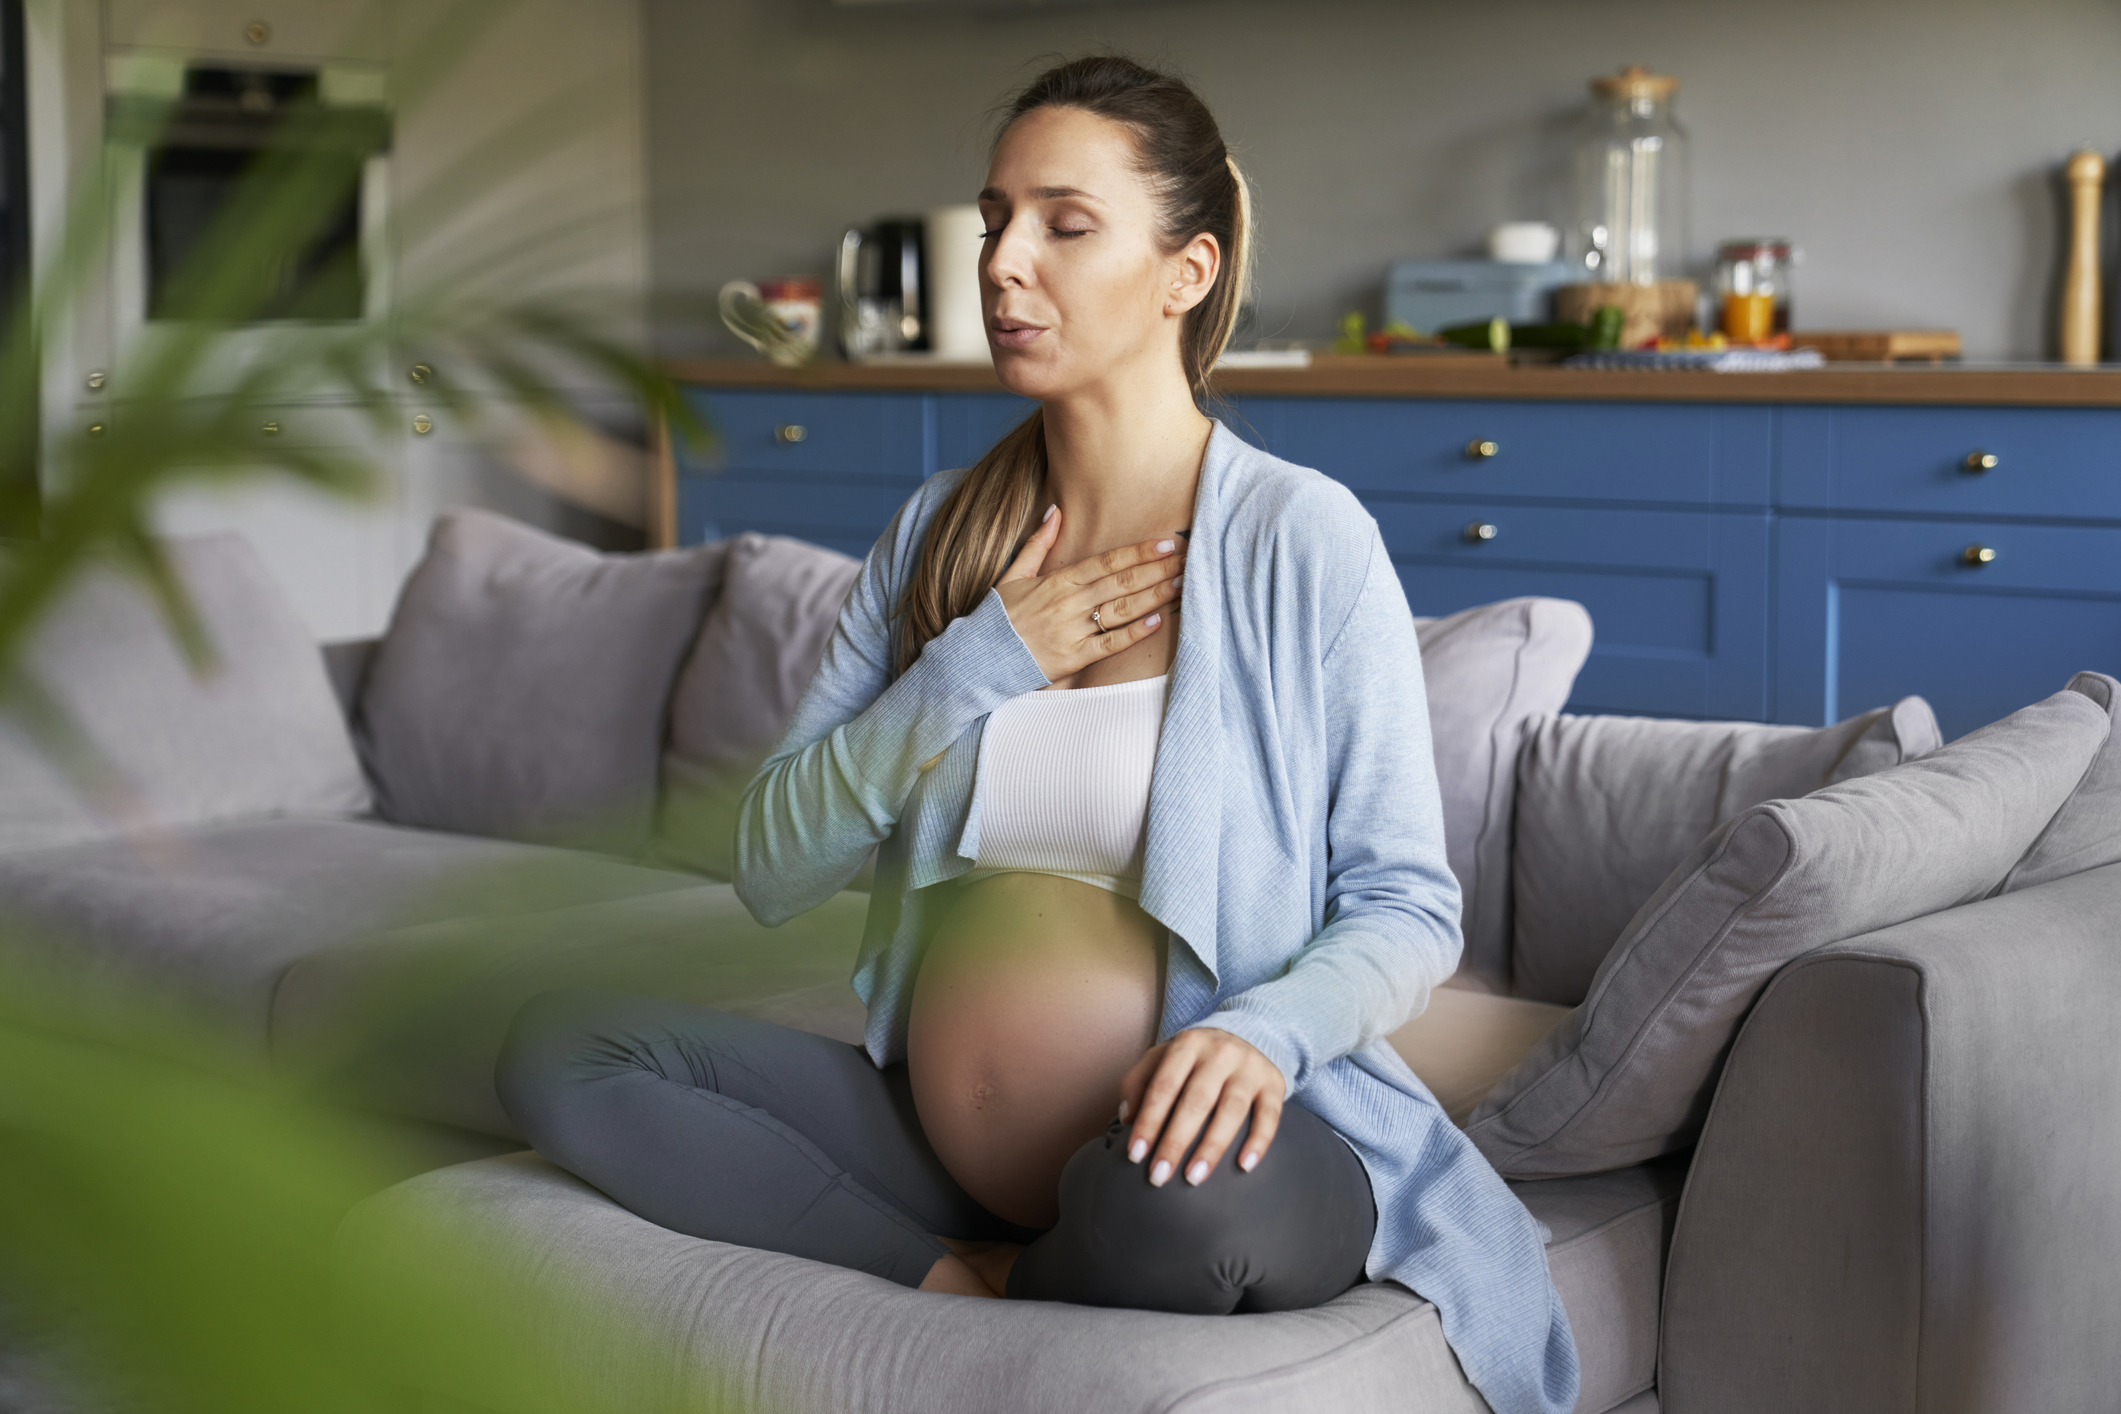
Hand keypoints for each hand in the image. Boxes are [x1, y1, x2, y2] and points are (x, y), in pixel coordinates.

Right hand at [993, 505, 1184, 681]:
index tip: (1166, 543)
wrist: (976, 659)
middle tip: (1187, 559)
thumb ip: (1037, 543)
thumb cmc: (998, 617)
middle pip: (1121, 582)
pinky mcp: (1073, 660)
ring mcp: (1071, 632)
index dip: (1138, 551)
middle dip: (1157, 570)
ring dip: (1153, 596)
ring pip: (1120, 611)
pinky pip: (1109, 645)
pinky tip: (1156, 620)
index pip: (1106, 562)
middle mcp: (1068, 605)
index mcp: (1056, 582)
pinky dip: (1133, 633)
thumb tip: (1054, 510)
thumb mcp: (1013, 575)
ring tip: (1180, 584)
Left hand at [1117, 1028, 1285, 1186]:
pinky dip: (1259, 1141)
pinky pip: (1270, 1115)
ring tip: (1194, 1177)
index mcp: (1188, 1044)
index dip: (1149, 1121)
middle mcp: (1221, 1052)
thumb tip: (1127, 1118)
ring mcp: (1250, 1067)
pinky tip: (1244, 1166)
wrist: (1249, 1034)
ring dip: (1212, 1147)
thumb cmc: (1195, 1058)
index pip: (1164, 1086)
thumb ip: (1138, 1082)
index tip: (1135, 1154)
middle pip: (1196, 1101)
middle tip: (1158, 1175)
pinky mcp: (1274, 1083)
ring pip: (1231, 1110)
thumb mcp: (1163, 1058)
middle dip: (1175, 1142)